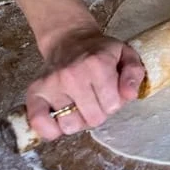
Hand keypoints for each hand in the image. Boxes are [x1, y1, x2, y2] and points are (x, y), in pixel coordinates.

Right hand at [25, 27, 145, 141]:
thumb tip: (129, 96)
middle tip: (95, 99)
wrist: (69, 40)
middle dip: (98, 113)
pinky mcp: (35, 92)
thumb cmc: (100, 52)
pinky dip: (50, 129)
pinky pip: (39, 123)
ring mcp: (51, 84)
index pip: (113, 106)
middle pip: (93, 119)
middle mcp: (72, 74)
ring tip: (79, 106)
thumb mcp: (126, 55)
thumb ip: (134, 74)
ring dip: (77, 121)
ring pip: (70, 126)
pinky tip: (60, 118)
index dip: (114, 103)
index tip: (110, 93)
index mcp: (98, 64)